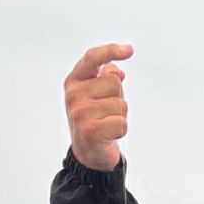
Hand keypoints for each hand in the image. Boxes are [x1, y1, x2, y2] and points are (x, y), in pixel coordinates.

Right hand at [63, 43, 133, 171]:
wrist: (88, 153)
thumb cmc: (94, 119)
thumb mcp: (95, 94)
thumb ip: (105, 77)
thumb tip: (116, 70)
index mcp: (74, 81)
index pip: (92, 58)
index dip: (111, 51)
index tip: (129, 51)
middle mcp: (73, 95)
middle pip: (114, 82)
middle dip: (118, 97)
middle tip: (106, 112)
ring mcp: (80, 113)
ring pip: (121, 104)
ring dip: (120, 116)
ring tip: (107, 124)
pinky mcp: (91, 131)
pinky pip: (122, 123)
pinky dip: (121, 130)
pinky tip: (109, 135)